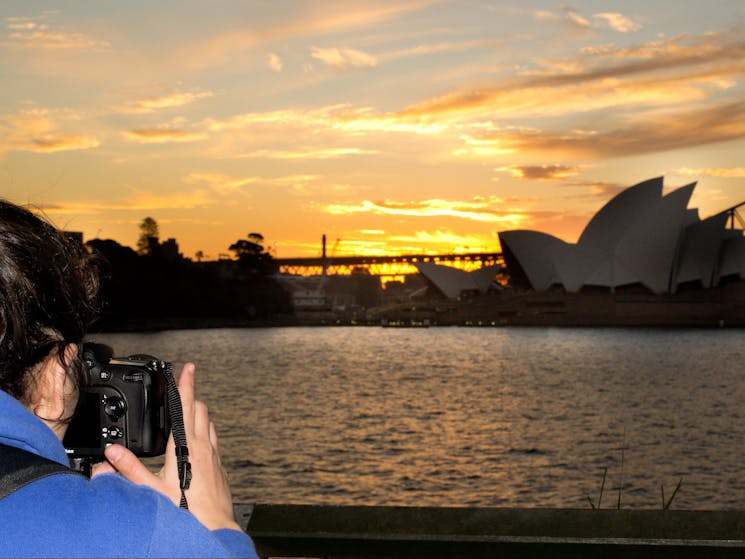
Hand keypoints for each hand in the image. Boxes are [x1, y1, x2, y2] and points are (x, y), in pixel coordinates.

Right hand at [90, 362, 240, 531]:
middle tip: (180, 392)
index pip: (186, 407)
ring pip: (209, 423)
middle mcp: (204, 447)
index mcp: (186, 447)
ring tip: (185, 416)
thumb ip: (128, 470)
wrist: (214, 529)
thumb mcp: (150, 491)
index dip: (186, 384)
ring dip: (198, 415)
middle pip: (200, 410)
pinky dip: (205, 433)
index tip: (188, 367)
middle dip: (190, 398)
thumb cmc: (185, 514)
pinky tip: (196, 445)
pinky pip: (214, 440)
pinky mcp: (220, 466)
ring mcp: (214, 455)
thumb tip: (110, 452)